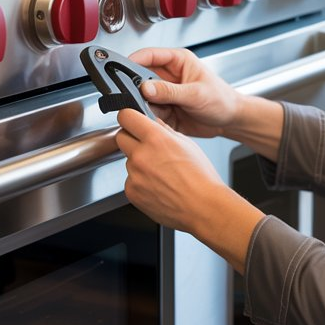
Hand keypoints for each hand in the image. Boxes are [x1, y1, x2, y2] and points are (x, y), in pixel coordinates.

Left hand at [115, 108, 262, 269]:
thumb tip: (153, 123)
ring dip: (139, 164)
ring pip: (128, 162)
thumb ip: (165, 131)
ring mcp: (134, 175)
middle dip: (131, 139)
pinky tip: (158, 187)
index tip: (132, 121)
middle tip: (147, 148)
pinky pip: (130, 181)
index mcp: (155, 139)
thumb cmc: (201, 178)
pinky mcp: (132, 192)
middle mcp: (141, 155)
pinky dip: (140, 183)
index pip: (126, 116)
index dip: (129, 118)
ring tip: (161, 174)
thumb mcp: (187, 144)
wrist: (203, 207)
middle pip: (121, 137)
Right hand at [128, 47, 241, 137]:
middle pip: (141, 77)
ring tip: (154, 112)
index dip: (133, 60)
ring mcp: (165, 94)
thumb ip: (170, 91)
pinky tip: (159, 121)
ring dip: (143, 106)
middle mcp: (169, 76)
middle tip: (135, 97)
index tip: (121, 70)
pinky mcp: (165, 110)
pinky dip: (150, 118)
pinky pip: (149, 112)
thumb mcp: (196, 94)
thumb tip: (146, 88)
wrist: (230, 121)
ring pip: (143, 97)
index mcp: (178, 62)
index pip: (150, 55)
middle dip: (136, 88)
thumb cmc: (222, 100)